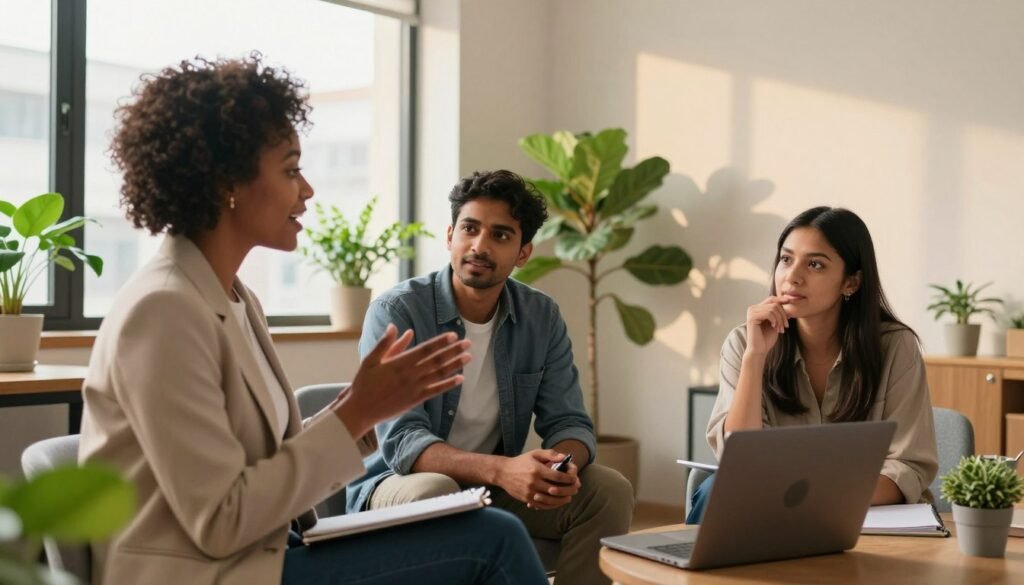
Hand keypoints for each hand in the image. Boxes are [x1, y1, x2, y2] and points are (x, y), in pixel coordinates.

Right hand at [335, 324, 470, 437]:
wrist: (360, 409)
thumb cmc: (364, 383)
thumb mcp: (370, 359)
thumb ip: (385, 343)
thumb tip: (394, 326)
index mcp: (400, 362)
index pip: (425, 349)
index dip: (440, 342)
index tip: (453, 335)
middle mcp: (410, 374)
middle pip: (437, 360)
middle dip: (454, 350)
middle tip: (469, 343)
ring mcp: (414, 387)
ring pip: (439, 374)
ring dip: (456, 365)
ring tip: (469, 357)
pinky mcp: (415, 400)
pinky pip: (436, 390)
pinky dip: (448, 384)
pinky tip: (460, 379)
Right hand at [496, 449, 580, 510]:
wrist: (503, 472)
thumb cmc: (521, 462)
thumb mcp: (535, 453)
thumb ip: (550, 454)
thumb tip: (564, 457)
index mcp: (537, 470)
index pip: (557, 477)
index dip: (568, 479)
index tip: (575, 479)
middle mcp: (533, 482)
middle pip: (555, 490)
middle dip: (568, 490)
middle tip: (575, 489)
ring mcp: (530, 492)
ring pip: (550, 500)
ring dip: (562, 500)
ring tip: (569, 498)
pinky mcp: (526, 499)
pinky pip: (542, 505)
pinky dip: (551, 505)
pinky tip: (557, 503)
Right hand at [745, 296, 788, 356]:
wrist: (760, 350)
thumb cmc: (767, 338)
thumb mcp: (776, 322)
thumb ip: (778, 312)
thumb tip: (788, 300)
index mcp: (757, 308)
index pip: (772, 299)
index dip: (781, 300)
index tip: (790, 302)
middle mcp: (753, 308)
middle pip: (774, 303)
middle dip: (783, 314)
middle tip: (786, 326)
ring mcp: (751, 312)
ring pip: (772, 308)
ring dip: (780, 319)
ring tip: (780, 329)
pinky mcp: (752, 318)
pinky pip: (768, 313)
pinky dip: (775, 320)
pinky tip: (774, 328)